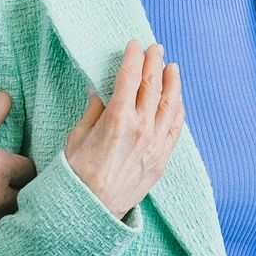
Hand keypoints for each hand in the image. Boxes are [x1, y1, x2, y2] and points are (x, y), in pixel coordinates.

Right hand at [64, 40, 183, 217]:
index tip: (135, 44)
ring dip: (172, 82)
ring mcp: (155, 144)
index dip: (133, 58)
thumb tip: (99, 92)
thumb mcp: (77, 137)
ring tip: (172, 67)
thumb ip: (92, 112)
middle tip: (156, 48)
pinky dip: (178, 109)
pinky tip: (178, 99)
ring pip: (170, 105)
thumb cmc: (78, 175)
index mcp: (117, 119)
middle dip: (154, 63)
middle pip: (152, 86)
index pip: (129, 78)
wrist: (92, 211)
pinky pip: (176, 128)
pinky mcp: (162, 159)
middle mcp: (141, 128)